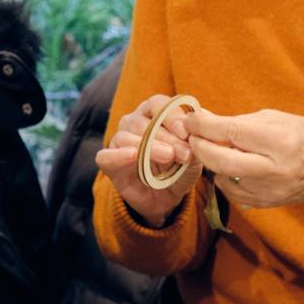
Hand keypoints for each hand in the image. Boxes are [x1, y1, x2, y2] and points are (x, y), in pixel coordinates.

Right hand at [95, 94, 200, 227]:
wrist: (166, 198)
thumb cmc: (178, 170)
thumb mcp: (192, 158)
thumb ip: (193, 143)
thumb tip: (197, 129)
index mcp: (153, 113)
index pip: (158, 104)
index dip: (172, 116)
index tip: (186, 133)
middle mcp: (133, 122)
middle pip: (145, 122)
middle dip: (167, 137)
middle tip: (184, 153)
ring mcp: (119, 141)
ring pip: (127, 137)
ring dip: (149, 146)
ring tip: (168, 156)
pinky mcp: (108, 162)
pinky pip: (106, 156)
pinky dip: (118, 155)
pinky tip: (133, 155)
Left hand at [185, 108, 303, 212]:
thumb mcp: (277, 119)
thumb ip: (240, 121)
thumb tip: (204, 119)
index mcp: (281, 141)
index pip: (234, 132)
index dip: (206, 126)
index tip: (192, 119)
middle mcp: (275, 169)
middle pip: (223, 161)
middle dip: (200, 147)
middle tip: (191, 136)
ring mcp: (268, 191)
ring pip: (223, 177)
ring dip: (209, 162)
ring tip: (209, 148)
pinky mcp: (263, 204)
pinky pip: (230, 191)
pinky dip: (222, 176)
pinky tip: (227, 165)